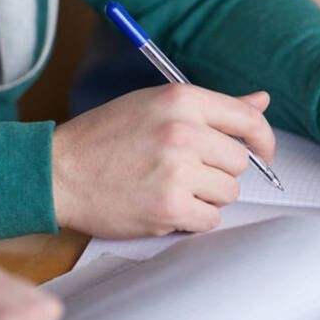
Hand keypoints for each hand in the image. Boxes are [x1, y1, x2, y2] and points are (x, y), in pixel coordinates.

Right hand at [52, 84, 275, 237]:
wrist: (56, 172)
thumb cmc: (104, 138)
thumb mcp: (155, 105)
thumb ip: (213, 107)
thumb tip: (262, 100)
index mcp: (182, 100)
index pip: (249, 119)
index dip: (263, 140)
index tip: (263, 153)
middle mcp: (184, 132)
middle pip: (240, 162)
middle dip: (219, 171)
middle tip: (186, 171)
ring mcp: (178, 171)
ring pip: (229, 192)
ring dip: (207, 196)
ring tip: (170, 186)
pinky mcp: (170, 206)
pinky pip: (211, 219)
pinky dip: (193, 218)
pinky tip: (166, 205)